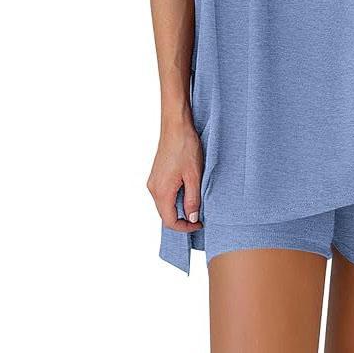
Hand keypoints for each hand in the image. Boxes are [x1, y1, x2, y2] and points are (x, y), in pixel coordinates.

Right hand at [147, 113, 203, 232]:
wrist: (176, 126)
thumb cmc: (185, 147)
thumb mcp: (194, 175)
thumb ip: (192, 199)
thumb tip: (192, 218)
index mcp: (162, 192)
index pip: (170, 221)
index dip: (185, 227)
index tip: (199, 223)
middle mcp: (154, 188)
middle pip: (166, 214)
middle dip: (183, 218)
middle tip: (200, 215)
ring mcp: (154, 181)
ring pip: (165, 204)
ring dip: (179, 207)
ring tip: (196, 201)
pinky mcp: (157, 174)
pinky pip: (164, 193)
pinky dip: (175, 197)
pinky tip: (188, 189)